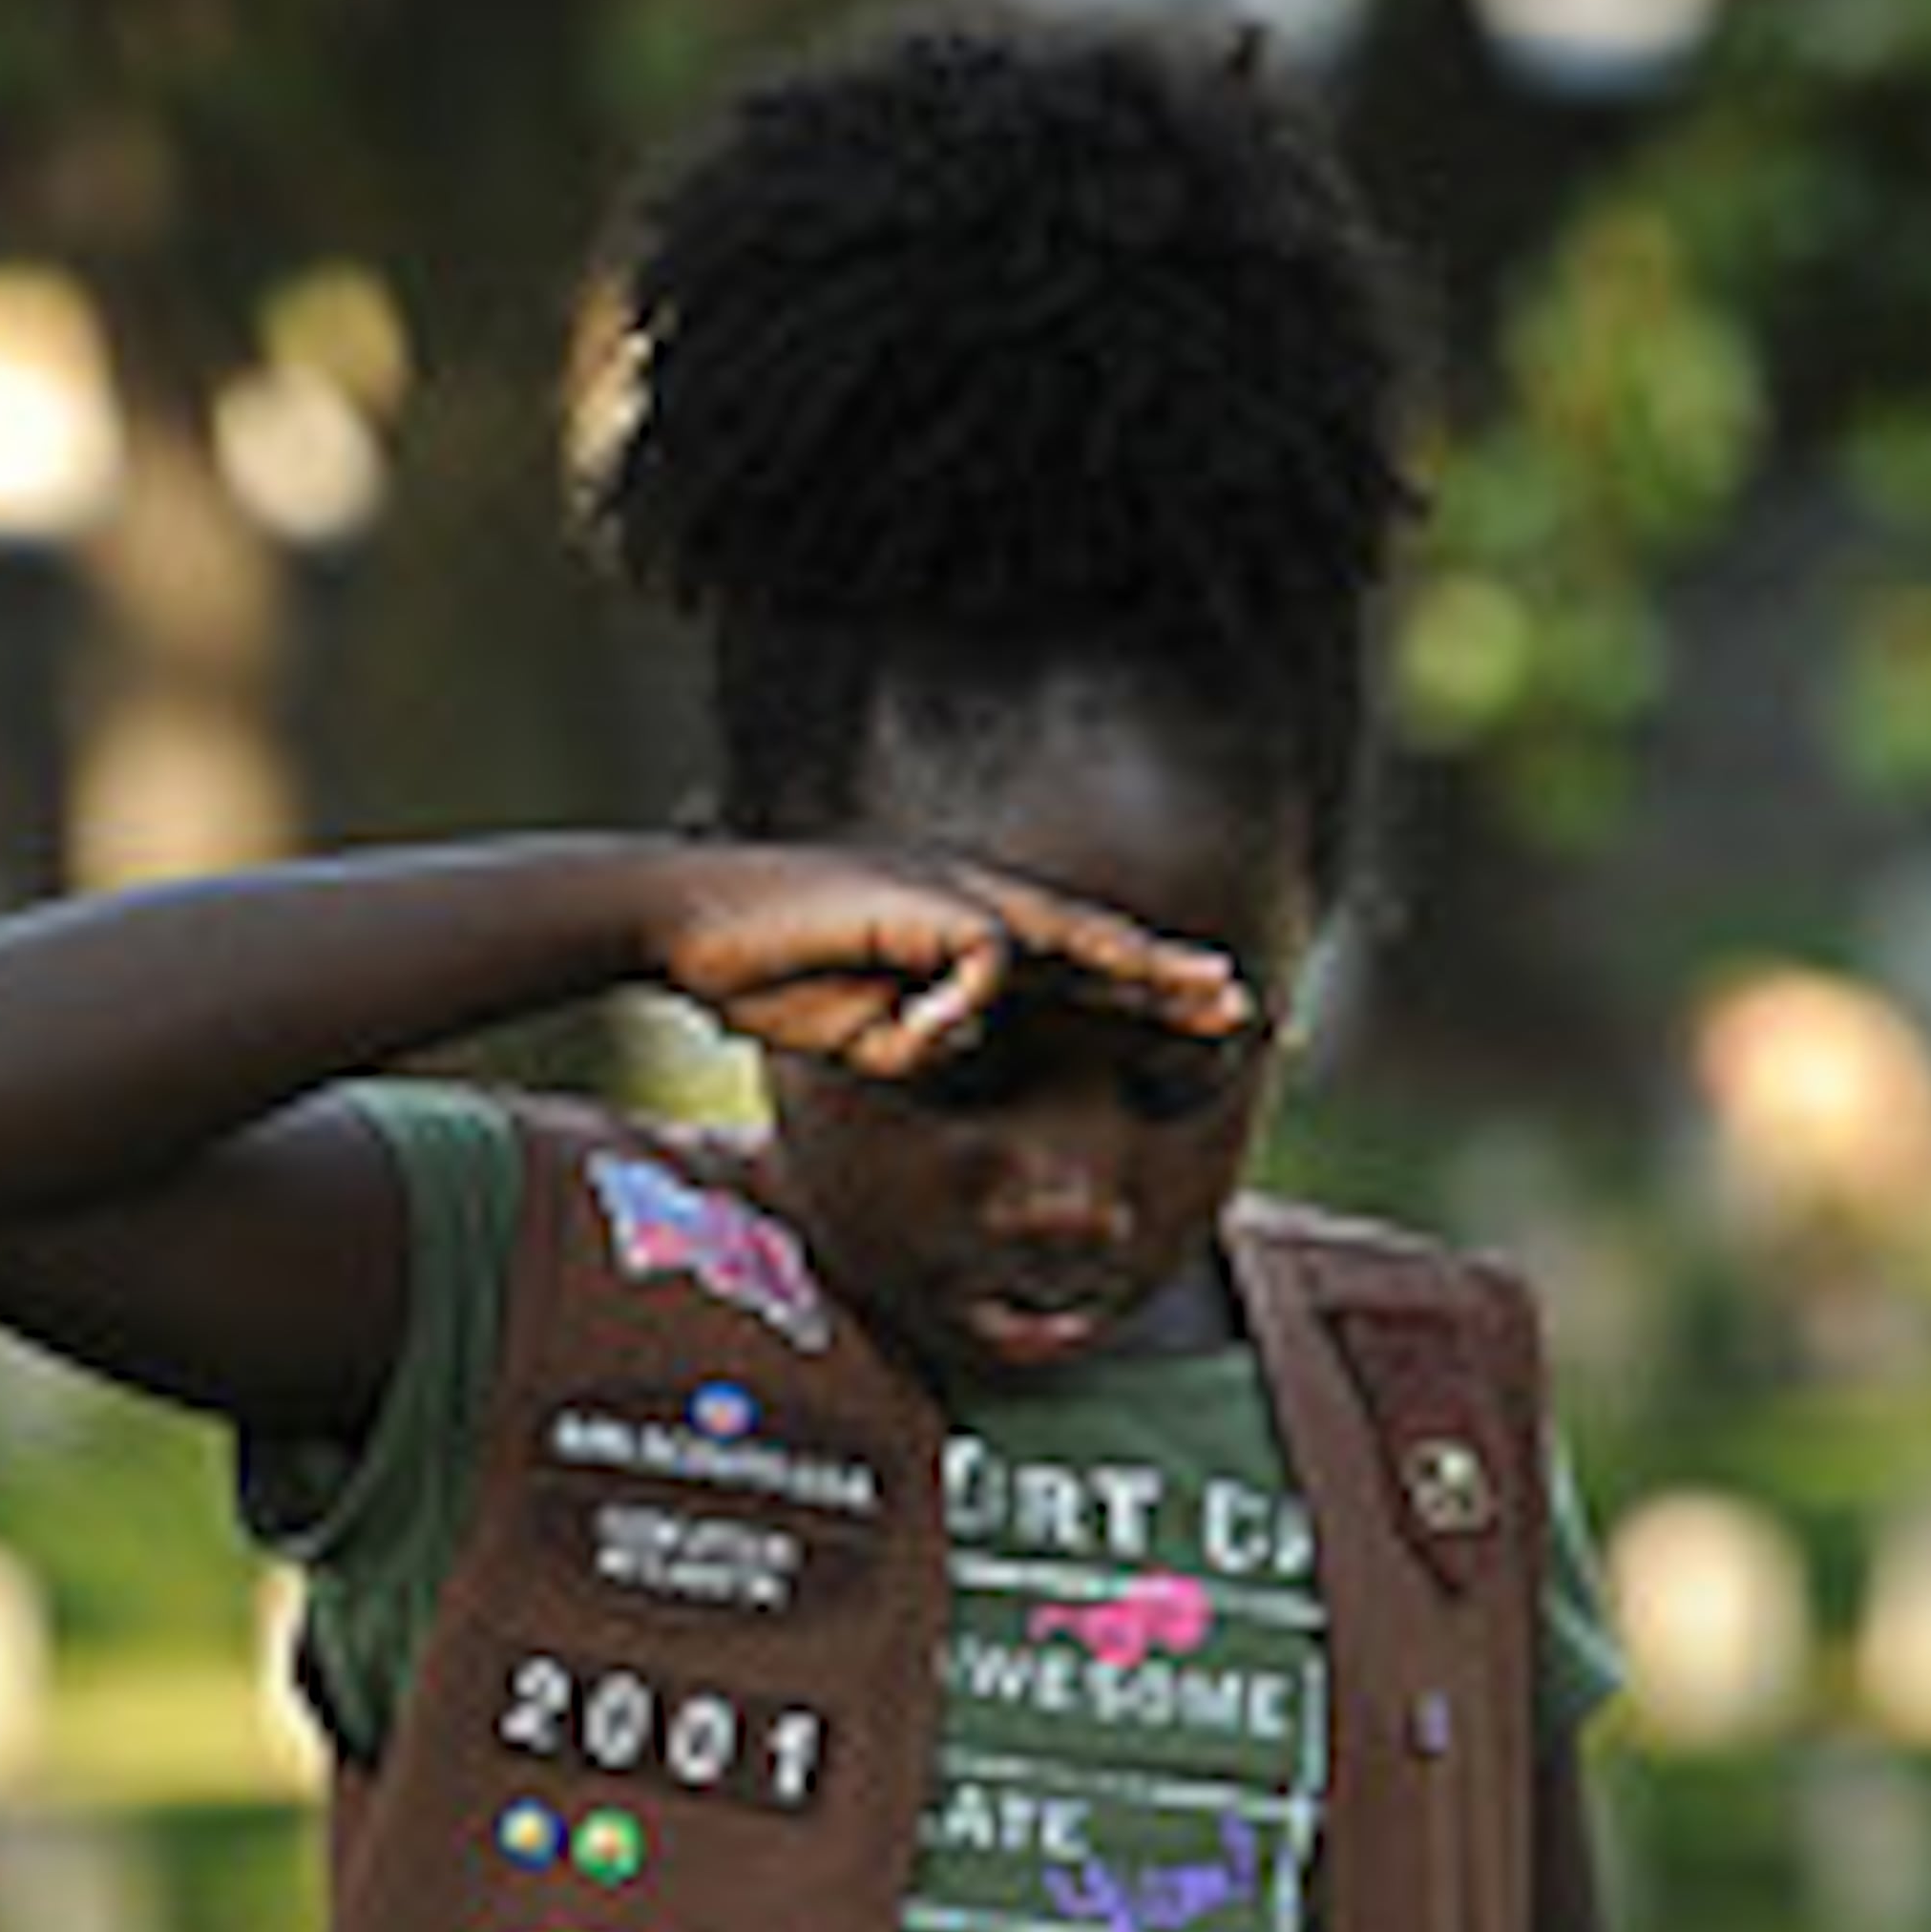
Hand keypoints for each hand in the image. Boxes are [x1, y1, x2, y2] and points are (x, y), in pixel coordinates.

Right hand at [651, 842, 1257, 1082]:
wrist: (687, 926)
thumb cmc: (771, 979)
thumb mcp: (870, 1034)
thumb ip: (930, 1039)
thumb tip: (971, 1033)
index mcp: (967, 938)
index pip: (1076, 970)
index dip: (1143, 996)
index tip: (1208, 1019)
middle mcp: (971, 903)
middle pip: (1096, 945)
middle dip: (1171, 978)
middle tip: (1243, 1004)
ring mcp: (948, 891)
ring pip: (1069, 938)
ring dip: (1142, 972)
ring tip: (1211, 998)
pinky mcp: (922, 896)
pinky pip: (981, 966)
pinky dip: (951, 1017)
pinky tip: (903, 1039)